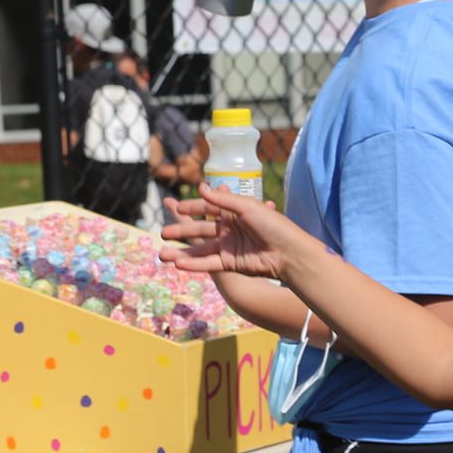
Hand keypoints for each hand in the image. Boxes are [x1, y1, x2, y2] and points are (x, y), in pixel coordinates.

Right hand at [158, 185, 318, 282]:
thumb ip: (223, 199)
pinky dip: (194, 265)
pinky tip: (179, 265)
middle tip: (163, 233)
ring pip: (201, 250)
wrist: (289, 253)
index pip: (208, 209)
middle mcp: (230, 230)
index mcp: (235, 213)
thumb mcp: (247, 207)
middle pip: (200, 230)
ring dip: (182, 252)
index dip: (192, 208)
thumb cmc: (273, 225)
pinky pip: (209, 264)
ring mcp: (230, 248)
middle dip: (182, 232)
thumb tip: (201, 187)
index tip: (176, 207)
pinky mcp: (231, 264)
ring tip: (163, 255)